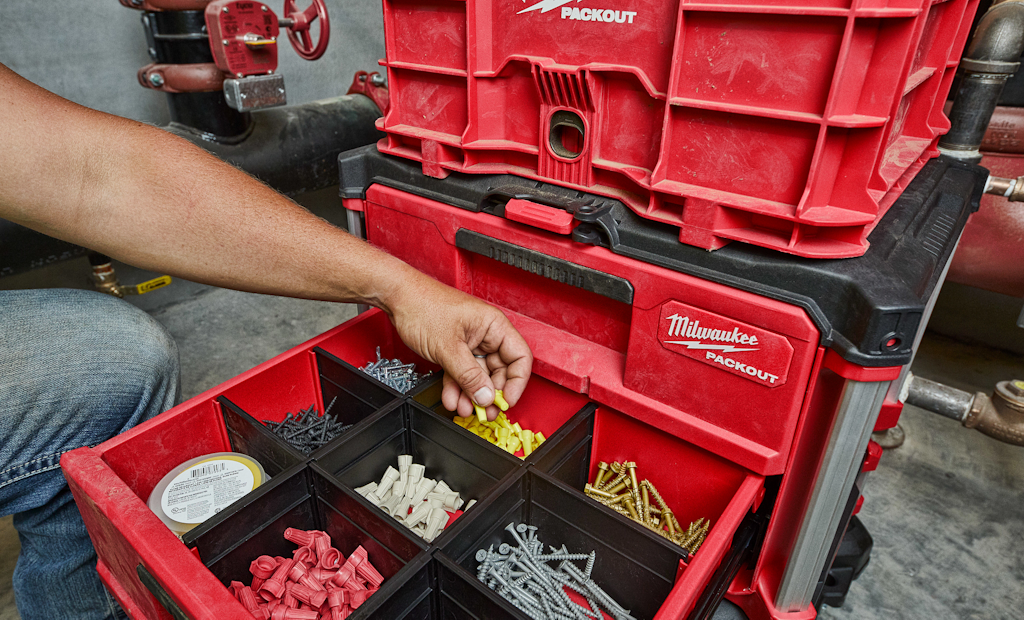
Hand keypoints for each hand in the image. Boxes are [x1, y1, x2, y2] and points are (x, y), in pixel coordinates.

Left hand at [384, 272, 531, 419]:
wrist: (397, 298)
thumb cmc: (423, 306)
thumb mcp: (449, 347)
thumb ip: (469, 375)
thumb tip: (485, 396)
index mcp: (494, 326)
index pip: (520, 357)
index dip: (516, 382)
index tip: (506, 400)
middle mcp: (486, 334)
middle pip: (499, 370)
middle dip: (490, 393)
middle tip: (484, 411)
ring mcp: (470, 342)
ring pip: (478, 375)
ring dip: (471, 394)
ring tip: (464, 408)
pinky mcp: (454, 349)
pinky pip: (461, 373)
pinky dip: (457, 387)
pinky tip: (452, 399)